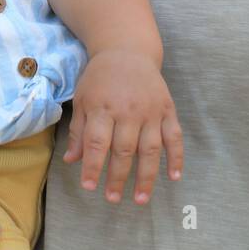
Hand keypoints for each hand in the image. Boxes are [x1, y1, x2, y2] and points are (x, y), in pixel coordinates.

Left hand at [62, 48, 183, 203]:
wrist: (128, 50)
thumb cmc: (100, 78)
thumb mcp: (82, 99)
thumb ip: (79, 131)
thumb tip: (71, 161)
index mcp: (102, 107)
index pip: (96, 143)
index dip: (92, 166)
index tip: (88, 187)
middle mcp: (128, 110)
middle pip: (123, 150)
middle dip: (117, 177)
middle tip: (112, 198)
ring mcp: (151, 111)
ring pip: (150, 149)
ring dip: (146, 176)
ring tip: (140, 199)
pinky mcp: (168, 110)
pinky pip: (175, 137)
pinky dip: (177, 157)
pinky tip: (174, 177)